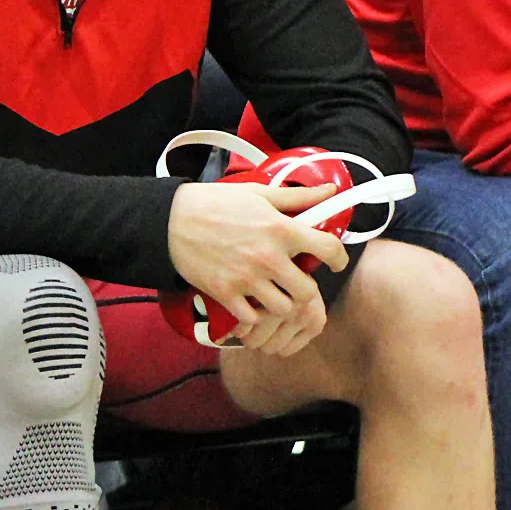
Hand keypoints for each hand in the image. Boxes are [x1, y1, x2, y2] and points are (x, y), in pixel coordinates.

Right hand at [167, 181, 349, 357]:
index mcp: (281, 229)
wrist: (170, 220)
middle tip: (299, 283)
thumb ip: (298, 197)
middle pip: (308, 292)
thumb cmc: (217, 203)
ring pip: (283, 309)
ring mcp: (246, 278)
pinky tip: (253, 304)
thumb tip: (331, 191)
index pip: (328, 250)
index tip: (337, 263)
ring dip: (283, 305)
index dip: (340, 259)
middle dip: (309, 291)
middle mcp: (268, 257)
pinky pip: (252, 318)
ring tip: (277, 295)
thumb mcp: (260, 193)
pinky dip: (255, 316)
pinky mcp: (224, 293)